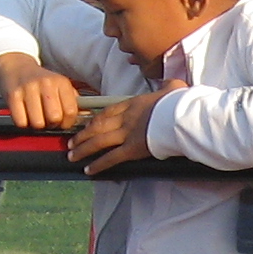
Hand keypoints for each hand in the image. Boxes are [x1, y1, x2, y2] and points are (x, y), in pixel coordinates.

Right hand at [0, 53, 82, 129]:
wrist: (16, 66)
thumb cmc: (42, 82)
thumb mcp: (60, 87)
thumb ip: (73, 102)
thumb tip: (86, 116)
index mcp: (61, 82)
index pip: (71, 111)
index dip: (67, 123)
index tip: (62, 122)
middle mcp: (46, 83)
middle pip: (54, 118)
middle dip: (52, 125)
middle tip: (47, 120)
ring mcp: (28, 89)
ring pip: (38, 123)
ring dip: (37, 125)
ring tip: (35, 117)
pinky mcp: (13, 95)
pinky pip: (21, 122)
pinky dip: (23, 123)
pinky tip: (24, 115)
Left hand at [68, 82, 182, 174]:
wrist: (181, 115)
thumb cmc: (179, 103)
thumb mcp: (172, 89)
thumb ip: (168, 86)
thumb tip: (171, 83)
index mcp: (133, 103)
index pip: (108, 111)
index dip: (95, 119)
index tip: (87, 125)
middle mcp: (125, 118)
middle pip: (98, 126)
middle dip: (83, 135)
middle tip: (71, 142)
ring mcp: (127, 133)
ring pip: (99, 141)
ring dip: (83, 149)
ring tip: (72, 156)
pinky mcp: (132, 149)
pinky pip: (111, 158)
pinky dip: (98, 164)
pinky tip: (88, 170)